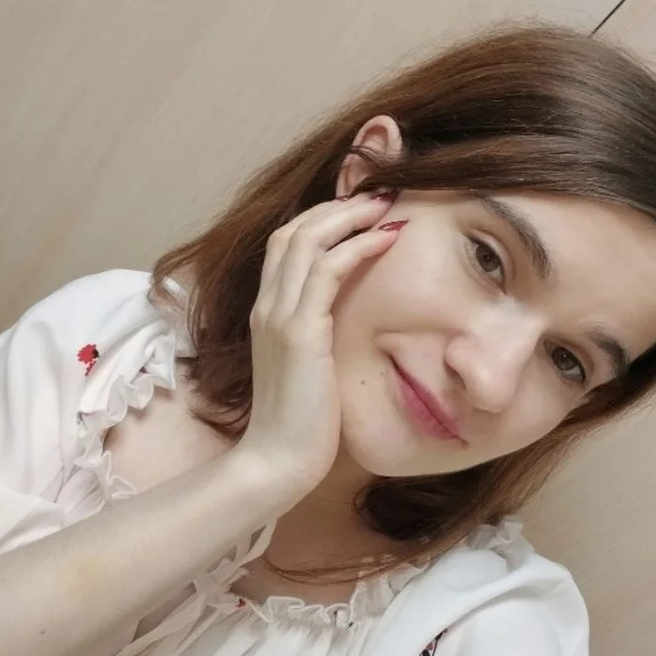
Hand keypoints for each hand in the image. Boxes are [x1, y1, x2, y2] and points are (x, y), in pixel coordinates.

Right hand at [234, 193, 400, 506]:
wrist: (278, 462)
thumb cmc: (301, 426)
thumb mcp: (310, 370)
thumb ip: (320, 341)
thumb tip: (349, 327)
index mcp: (268, 314)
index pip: (286, 246)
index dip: (321, 219)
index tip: (360, 209)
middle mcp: (267, 306)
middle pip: (294, 231)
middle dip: (338, 205)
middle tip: (381, 194)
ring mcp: (279, 317)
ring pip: (308, 240)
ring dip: (351, 215)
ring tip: (388, 204)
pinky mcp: (300, 333)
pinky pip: (328, 271)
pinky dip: (358, 246)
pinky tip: (388, 238)